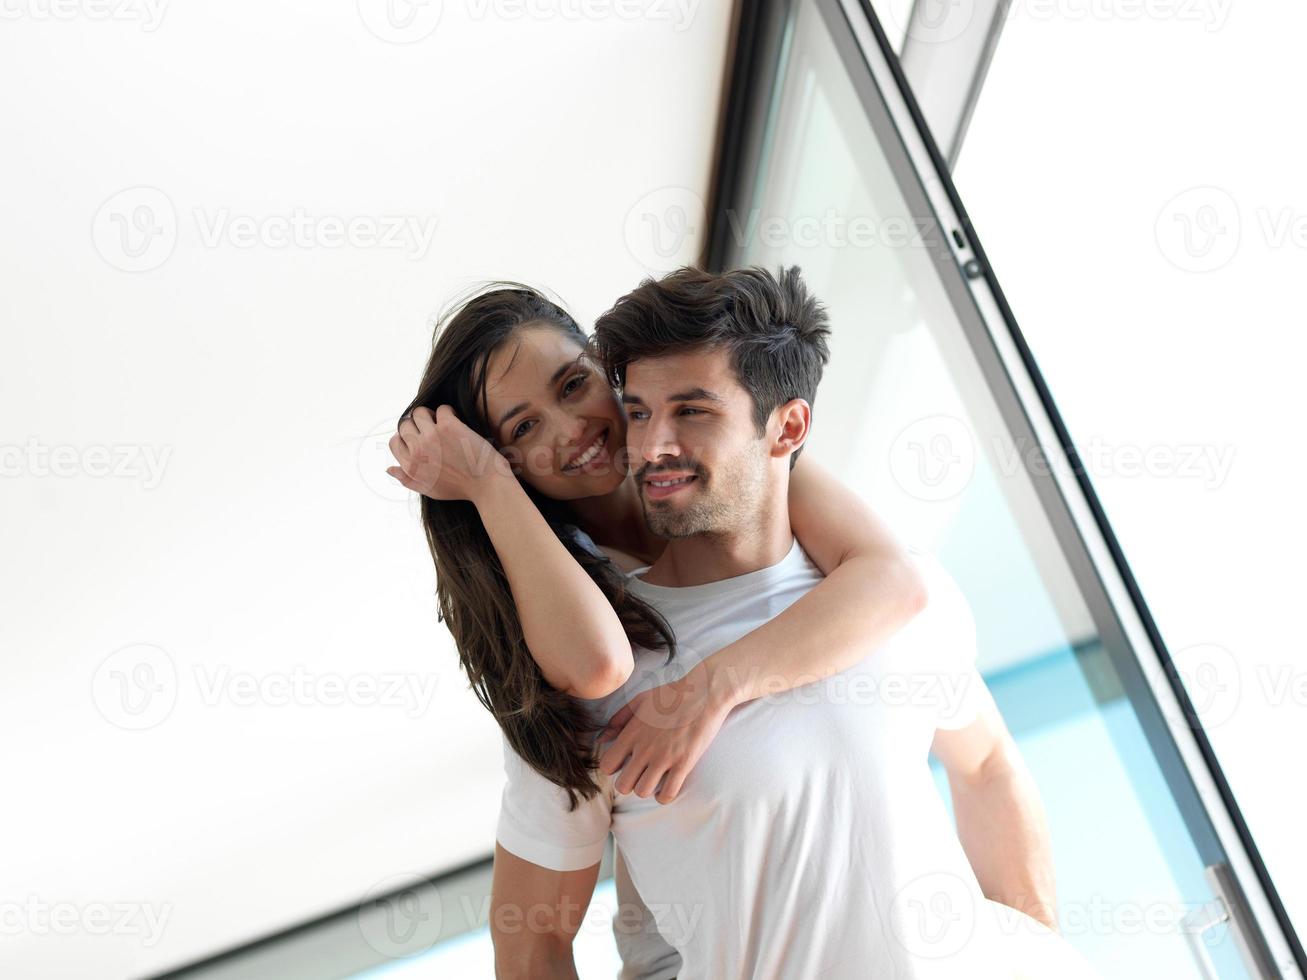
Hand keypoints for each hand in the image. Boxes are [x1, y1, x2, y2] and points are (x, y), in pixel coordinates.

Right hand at [387, 405, 511, 501]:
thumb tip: (389, 469)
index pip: (394, 442)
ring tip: (441, 421)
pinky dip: (448, 411)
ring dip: (429, 414)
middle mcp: (417, 450)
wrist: (486, 486)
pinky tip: (455, 420)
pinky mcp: (449, 426)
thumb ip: (406, 479)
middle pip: (405, 424)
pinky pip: (441, 408)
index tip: (418, 437)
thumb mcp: (428, 490)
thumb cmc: (460, 489)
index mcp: (410, 466)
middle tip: (431, 427)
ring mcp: (432, 436)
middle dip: (416, 424)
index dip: (405, 437)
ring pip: (419, 412)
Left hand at [597, 661, 735, 803]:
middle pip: (623, 785)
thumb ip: (618, 719)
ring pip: (643, 792)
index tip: (624, 764)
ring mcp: (664, 757)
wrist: (704, 692)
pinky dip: (665, 796)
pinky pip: (667, 794)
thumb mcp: (639, 700)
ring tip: (654, 779)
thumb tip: (602, 739)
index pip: (607, 765)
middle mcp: (644, 748)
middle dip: (629, 783)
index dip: (614, 768)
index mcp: (632, 733)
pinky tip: (668, 786)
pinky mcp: (684, 763)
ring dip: (647, 789)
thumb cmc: (671, 695)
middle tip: (639, 775)